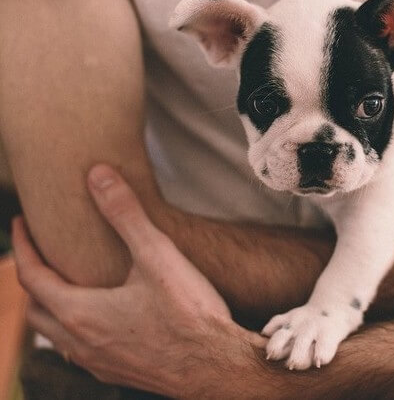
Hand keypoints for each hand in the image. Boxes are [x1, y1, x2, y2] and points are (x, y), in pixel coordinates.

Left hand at [13, 164, 267, 397]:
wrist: (217, 367)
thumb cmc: (188, 313)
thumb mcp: (156, 256)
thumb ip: (125, 214)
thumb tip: (98, 175)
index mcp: (80, 313)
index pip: (32, 275)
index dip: (22, 246)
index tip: (21, 223)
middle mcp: (80, 343)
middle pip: (37, 309)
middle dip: (34, 278)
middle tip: (42, 254)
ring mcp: (99, 363)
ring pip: (57, 335)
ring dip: (54, 307)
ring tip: (69, 285)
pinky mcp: (121, 373)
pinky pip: (81, 352)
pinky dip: (77, 330)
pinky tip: (102, 322)